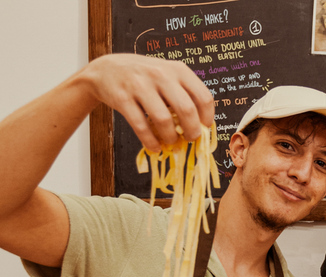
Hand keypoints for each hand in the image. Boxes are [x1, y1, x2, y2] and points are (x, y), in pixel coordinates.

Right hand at [78, 54, 213, 151]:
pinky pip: (141, 126)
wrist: (106, 70)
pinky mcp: (122, 98)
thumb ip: (184, 95)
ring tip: (171, 142)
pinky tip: (154, 147)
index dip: (207, 117)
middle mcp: (160, 74)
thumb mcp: (168, 76)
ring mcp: (140, 85)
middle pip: (186, 110)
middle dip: (192, 131)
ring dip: (170, 137)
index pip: (203, 97)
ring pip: (164, 120)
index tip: (204, 128)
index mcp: (178, 70)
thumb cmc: (145, 77)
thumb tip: (201, 127)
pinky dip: (150, 141)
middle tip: (190, 139)